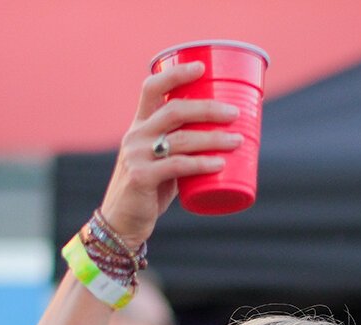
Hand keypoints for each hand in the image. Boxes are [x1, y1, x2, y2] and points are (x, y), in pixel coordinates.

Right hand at [98, 62, 243, 244]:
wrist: (122, 221)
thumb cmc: (149, 190)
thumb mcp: (161, 162)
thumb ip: (181, 149)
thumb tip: (223, 140)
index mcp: (140, 125)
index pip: (152, 88)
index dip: (176, 74)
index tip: (201, 67)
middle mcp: (136, 135)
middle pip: (175, 110)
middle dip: (208, 108)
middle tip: (234, 113)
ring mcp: (137, 156)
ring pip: (181, 139)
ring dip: (213, 138)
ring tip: (238, 140)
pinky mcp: (141, 177)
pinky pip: (177, 166)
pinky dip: (201, 164)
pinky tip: (220, 164)